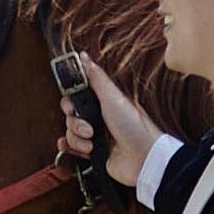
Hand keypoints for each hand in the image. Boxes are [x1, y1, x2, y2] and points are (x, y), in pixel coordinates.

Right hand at [64, 53, 163, 199]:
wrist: (144, 157)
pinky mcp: (94, 152)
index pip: (76, 96)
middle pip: (71, 115)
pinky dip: (71, 147)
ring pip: (71, 132)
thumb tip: (82, 56)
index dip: (70, 100)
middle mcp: (98, 116)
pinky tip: (73, 148)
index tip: (71, 105)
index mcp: (103, 101)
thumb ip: (95, 77)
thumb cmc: (134, 125)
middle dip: (74, 122)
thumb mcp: (113, 96)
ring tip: (92, 142)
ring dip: (77, 138)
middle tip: (88, 128)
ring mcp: (96, 135)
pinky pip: (73, 148)